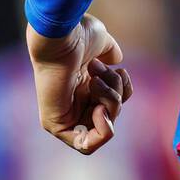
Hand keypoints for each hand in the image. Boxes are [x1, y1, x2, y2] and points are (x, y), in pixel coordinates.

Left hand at [26, 13, 132, 152]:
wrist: (60, 35)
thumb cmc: (78, 34)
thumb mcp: (102, 44)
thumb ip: (110, 55)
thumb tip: (117, 62)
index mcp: (83, 86)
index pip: (113, 103)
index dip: (123, 91)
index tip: (119, 72)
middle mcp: (74, 101)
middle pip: (112, 114)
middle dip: (115, 92)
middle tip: (99, 71)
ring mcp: (65, 114)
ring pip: (106, 126)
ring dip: (110, 101)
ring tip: (94, 78)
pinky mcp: (56, 124)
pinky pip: (87, 145)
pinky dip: (103, 130)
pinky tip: (98, 109)